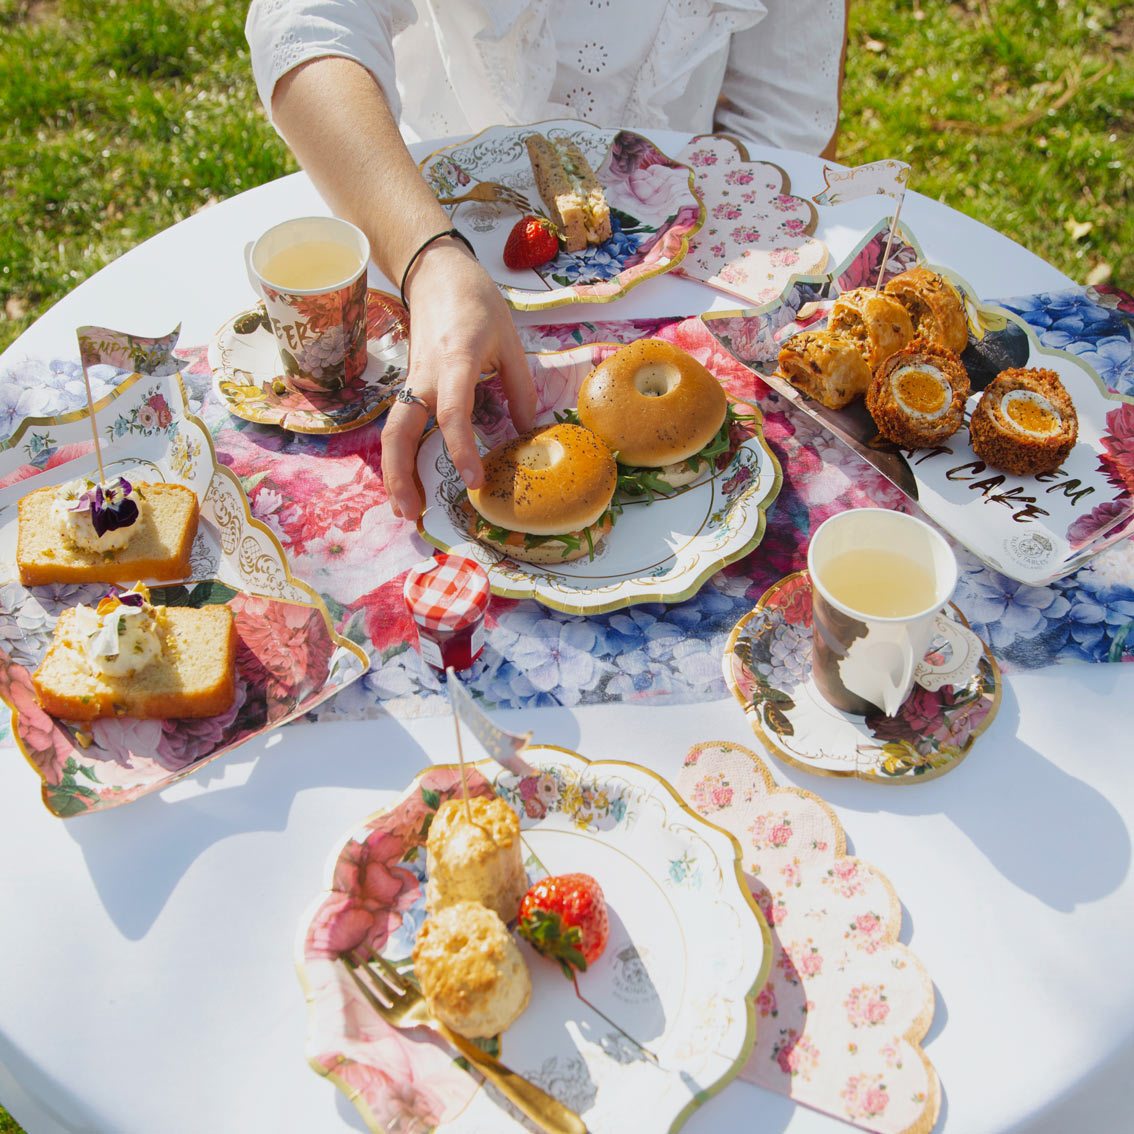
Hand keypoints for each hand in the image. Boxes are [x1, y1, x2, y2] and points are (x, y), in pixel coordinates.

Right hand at [381, 241, 535, 519]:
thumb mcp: (511, 341)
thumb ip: (521, 389)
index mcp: (456, 360)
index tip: (474, 482)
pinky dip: (400, 457)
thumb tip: (527, 434)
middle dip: (401, 474)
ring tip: (406, 509)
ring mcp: (411, 381)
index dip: (461, 449)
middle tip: (413, 513)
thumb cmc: (477, 304)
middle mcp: (425, 375)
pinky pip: (399, 426)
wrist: (437, 274)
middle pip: (400, 430)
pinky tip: (408, 483)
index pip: (452, 412)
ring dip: (393, 473)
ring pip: (392, 432)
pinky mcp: (408, 386)